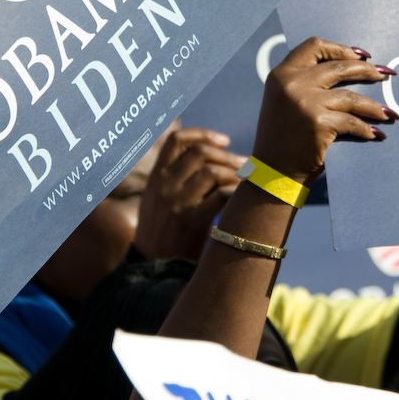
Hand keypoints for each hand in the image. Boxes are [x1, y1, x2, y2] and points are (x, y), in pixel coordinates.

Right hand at [133, 128, 245, 261]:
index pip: (177, 140)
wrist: (152, 265)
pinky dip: (235, 192)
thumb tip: (207, 154)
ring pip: (211, 172)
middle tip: (243, 162)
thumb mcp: (157, 197)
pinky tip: (242, 196)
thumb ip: (174, 175)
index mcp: (156, 176)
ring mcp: (176, 203)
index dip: (203, 133)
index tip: (224, 141)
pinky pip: (220, 196)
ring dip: (234, 173)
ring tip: (246, 180)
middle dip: (226, 154)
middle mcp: (164, 185)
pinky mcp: (191, 222)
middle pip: (199, 152)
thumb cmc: (162, 229)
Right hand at [253, 37, 394, 186]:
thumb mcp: (282, 102)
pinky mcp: (318, 123)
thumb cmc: (281, 138)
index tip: (361, 56)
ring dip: (374, 107)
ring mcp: (305, 102)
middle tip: (384, 76)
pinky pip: (352, 122)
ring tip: (388, 114)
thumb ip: (303, 83)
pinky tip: (375, 134)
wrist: (272, 172)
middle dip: (366, 70)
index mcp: (281, 74)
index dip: (340, 48)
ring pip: (351, 97)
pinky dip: (367, 129)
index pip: (314, 46)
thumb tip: (347, 69)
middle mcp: (291, 84)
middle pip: (338, 67)